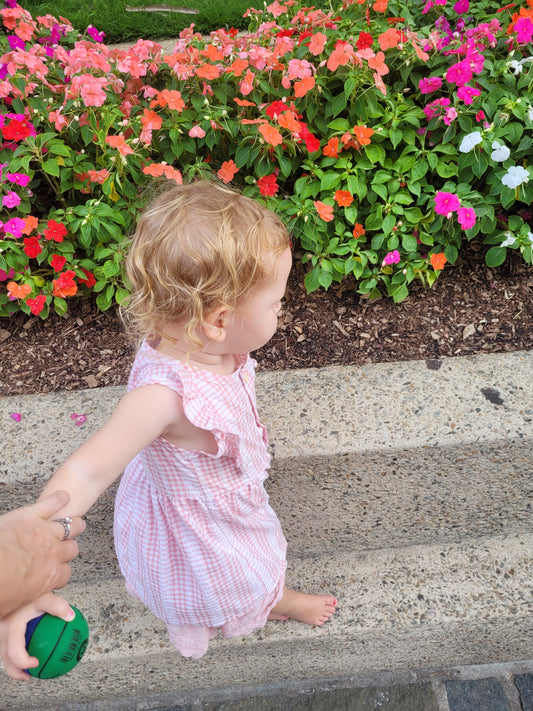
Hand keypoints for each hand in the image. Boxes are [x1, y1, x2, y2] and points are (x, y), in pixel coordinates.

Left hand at [0, 491, 84, 617]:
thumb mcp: (11, 607)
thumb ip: (24, 606)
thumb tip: (23, 620)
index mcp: (49, 576)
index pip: (66, 574)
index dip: (60, 572)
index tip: (55, 572)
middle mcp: (53, 553)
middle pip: (72, 549)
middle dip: (68, 549)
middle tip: (62, 547)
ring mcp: (45, 532)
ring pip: (71, 525)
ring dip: (73, 524)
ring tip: (74, 523)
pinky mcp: (32, 515)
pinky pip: (53, 503)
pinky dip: (59, 499)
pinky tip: (63, 497)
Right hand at [0, 593, 73, 679]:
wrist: (16, 583)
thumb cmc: (30, 591)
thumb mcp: (44, 596)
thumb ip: (57, 606)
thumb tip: (71, 616)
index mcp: (10, 627)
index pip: (14, 652)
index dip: (23, 662)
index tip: (36, 663)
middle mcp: (2, 631)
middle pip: (6, 657)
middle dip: (16, 670)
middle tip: (29, 675)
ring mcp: (0, 632)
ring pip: (4, 652)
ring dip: (15, 663)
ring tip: (28, 669)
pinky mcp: (3, 630)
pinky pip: (9, 644)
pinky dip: (17, 650)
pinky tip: (30, 650)